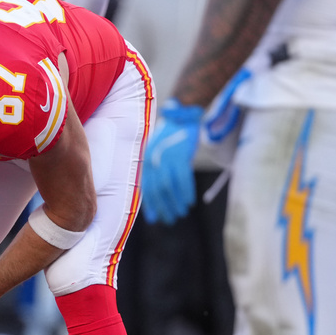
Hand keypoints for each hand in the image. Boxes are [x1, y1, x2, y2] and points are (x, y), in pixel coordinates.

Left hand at [142, 99, 202, 224]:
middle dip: (162, 207)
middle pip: (156, 189)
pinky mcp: (180, 155)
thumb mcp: (160, 152)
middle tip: (169, 220)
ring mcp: (166, 158)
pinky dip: (186, 191)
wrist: (182, 114)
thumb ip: (158, 170)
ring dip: (175, 202)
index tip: (154, 218)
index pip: (146, 187)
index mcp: (146, 160)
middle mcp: (153, 160)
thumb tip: (159, 192)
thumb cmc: (172, 135)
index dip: (150, 204)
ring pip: (168, 186)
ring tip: (181, 213)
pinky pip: (183, 178)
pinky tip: (190, 201)